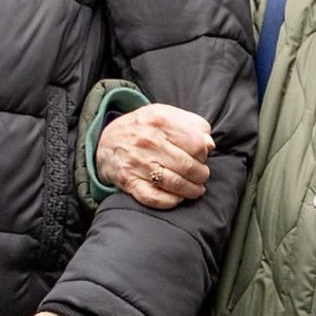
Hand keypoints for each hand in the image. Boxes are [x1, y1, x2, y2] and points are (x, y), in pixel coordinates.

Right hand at [96, 104, 213, 208]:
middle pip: (188, 166)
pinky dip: (171, 201)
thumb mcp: (165, 113)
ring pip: (175, 184)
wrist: (106, 142)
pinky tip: (177, 197)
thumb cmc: (143, 127)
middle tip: (201, 175)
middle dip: (201, 174)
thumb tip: (210, 144)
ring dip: (192, 190)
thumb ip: (192, 124)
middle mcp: (147, 141)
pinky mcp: (129, 182)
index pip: (196, 144)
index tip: (202, 156)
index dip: (204, 153)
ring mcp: (137, 163)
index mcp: (159, 120)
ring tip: (195, 188)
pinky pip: (155, 198)